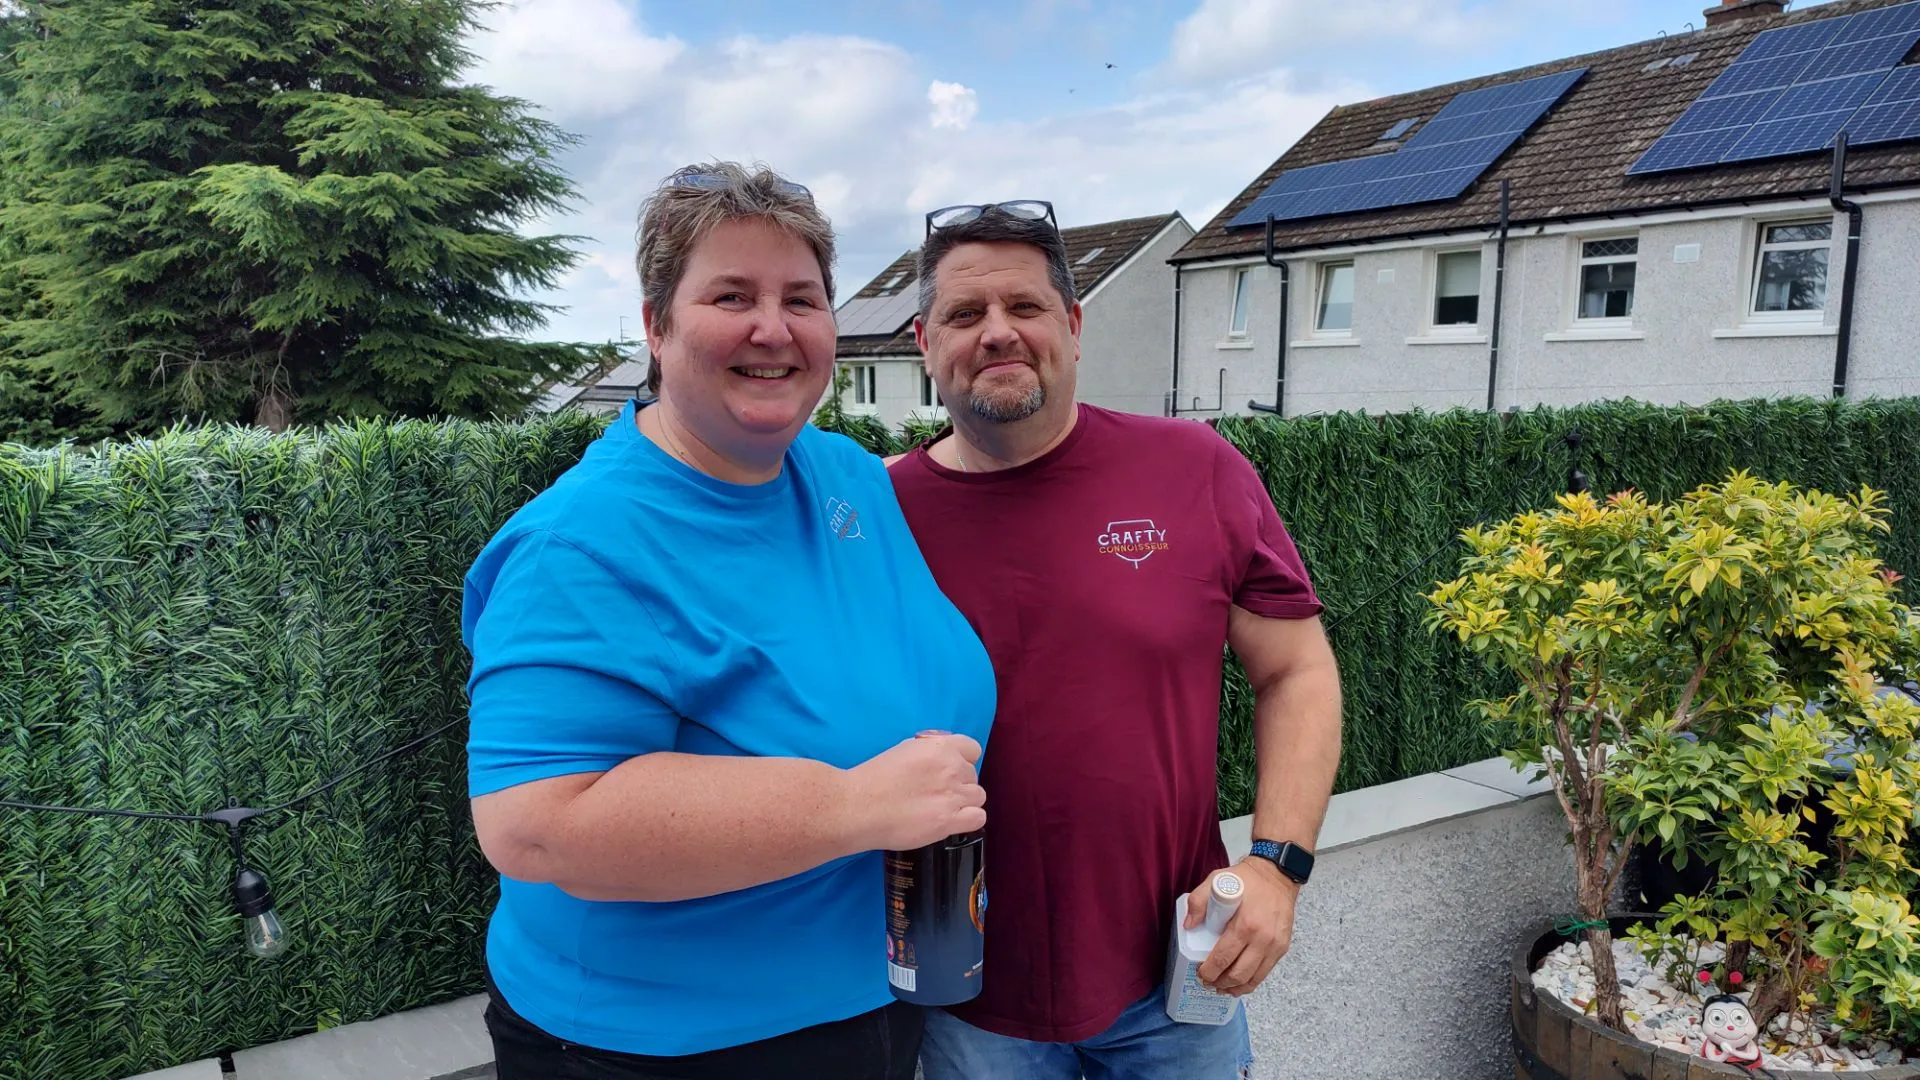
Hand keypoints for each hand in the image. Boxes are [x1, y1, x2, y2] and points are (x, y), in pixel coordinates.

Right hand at [842, 733, 984, 850]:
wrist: (857, 806)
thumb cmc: (873, 778)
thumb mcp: (904, 750)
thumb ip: (929, 751)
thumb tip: (942, 757)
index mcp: (940, 746)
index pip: (972, 749)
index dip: (962, 760)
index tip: (950, 770)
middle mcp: (951, 768)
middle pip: (973, 775)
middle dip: (959, 784)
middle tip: (937, 794)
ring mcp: (952, 795)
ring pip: (978, 796)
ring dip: (964, 802)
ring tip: (942, 809)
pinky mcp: (948, 820)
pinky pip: (979, 818)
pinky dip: (968, 820)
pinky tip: (951, 821)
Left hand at [1186, 857, 1299, 996]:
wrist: (1277, 875)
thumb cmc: (1247, 879)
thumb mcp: (1216, 880)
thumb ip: (1198, 902)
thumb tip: (1189, 926)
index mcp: (1245, 925)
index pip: (1223, 958)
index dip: (1209, 971)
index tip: (1200, 974)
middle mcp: (1262, 939)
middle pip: (1238, 974)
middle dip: (1220, 983)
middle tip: (1208, 982)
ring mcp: (1274, 946)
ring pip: (1253, 979)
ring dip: (1235, 988)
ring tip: (1221, 988)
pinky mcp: (1282, 948)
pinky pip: (1265, 973)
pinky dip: (1251, 982)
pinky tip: (1239, 983)